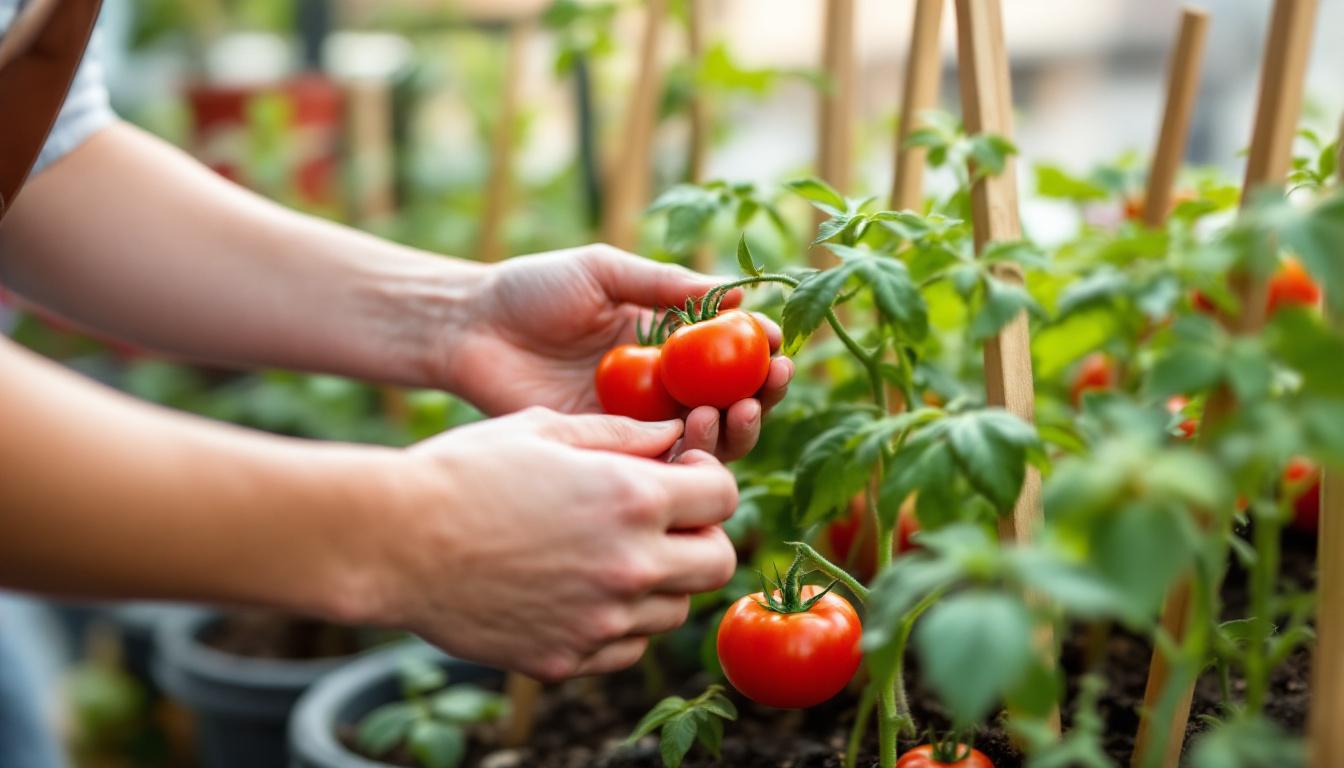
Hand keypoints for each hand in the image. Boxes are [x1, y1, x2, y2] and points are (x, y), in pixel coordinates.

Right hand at [383, 408, 737, 679]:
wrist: (391, 542)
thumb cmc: (463, 471)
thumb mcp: (543, 429)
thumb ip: (620, 433)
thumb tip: (672, 436)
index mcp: (631, 499)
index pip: (723, 497)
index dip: (709, 480)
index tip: (683, 475)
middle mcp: (629, 566)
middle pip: (719, 562)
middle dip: (701, 535)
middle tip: (665, 521)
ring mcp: (600, 622)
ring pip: (676, 610)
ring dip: (662, 581)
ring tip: (614, 553)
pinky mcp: (568, 660)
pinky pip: (627, 647)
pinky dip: (621, 623)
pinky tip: (583, 591)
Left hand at [437, 245, 792, 459]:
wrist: (471, 329)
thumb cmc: (532, 290)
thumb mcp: (604, 272)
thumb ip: (665, 284)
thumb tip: (740, 292)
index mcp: (666, 340)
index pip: (731, 351)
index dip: (762, 350)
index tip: (779, 344)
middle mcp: (661, 385)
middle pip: (731, 401)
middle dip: (763, 395)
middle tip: (772, 382)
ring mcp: (637, 421)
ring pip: (707, 438)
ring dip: (735, 426)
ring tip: (734, 406)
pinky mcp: (609, 452)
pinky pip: (662, 462)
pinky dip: (689, 451)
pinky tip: (695, 427)